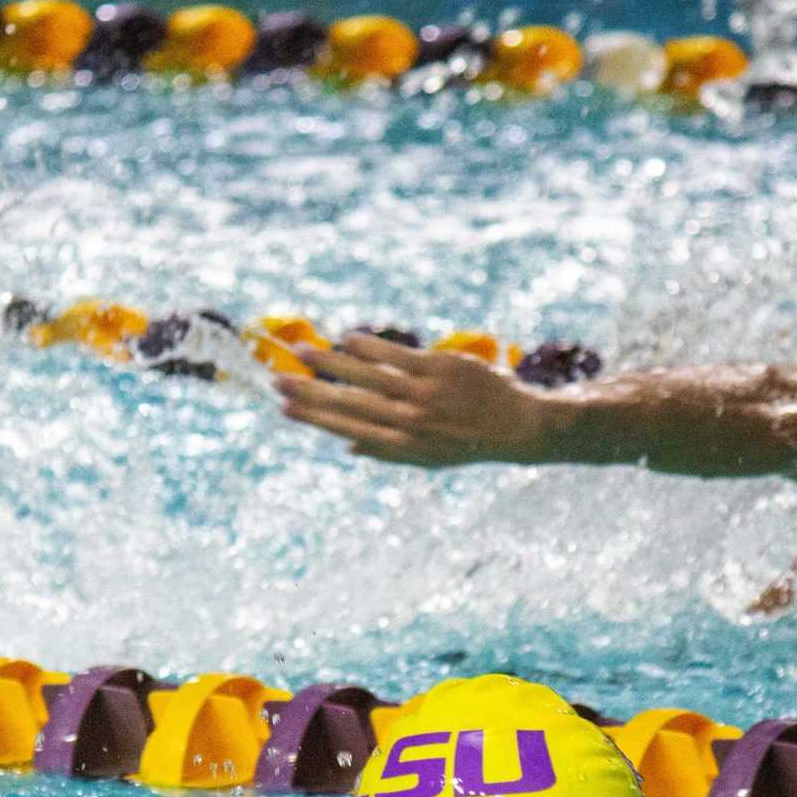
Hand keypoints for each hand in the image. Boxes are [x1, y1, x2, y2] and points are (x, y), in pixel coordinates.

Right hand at [273, 333, 555, 466]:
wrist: (518, 427)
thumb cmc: (468, 442)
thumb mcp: (428, 459)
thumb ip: (388, 451)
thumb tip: (348, 446)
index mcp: (401, 448)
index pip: (347, 430)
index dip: (314, 418)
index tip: (285, 407)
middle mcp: (409, 424)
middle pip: (349, 405)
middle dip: (310, 393)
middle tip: (278, 380)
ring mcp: (424, 396)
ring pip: (367, 377)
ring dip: (331, 363)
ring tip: (302, 353)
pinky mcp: (440, 369)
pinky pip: (396, 357)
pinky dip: (369, 347)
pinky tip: (346, 337)